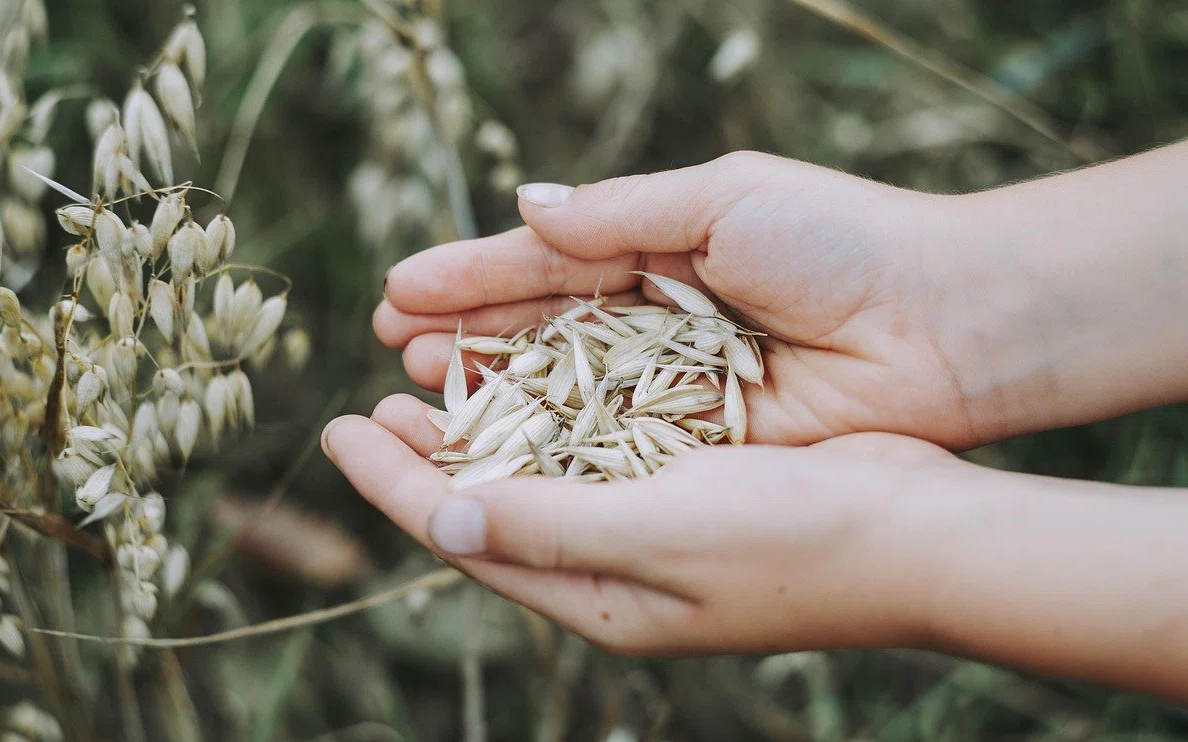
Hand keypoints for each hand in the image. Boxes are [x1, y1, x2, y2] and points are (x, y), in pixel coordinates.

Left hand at [323, 394, 954, 654]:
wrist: (922, 533)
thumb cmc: (797, 541)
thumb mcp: (661, 533)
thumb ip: (548, 526)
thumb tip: (438, 516)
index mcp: (598, 597)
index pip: (466, 536)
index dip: (392, 484)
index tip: (334, 429)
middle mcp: (615, 568)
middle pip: (492, 507)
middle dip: (426, 457)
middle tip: (371, 403)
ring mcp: (653, 529)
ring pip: (540, 474)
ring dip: (483, 428)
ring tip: (430, 383)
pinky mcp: (690, 485)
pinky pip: (595, 449)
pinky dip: (551, 414)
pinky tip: (531, 377)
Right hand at [375, 152, 990, 447]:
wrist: (945, 324)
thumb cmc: (840, 242)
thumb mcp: (722, 200)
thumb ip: (618, 213)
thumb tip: (524, 207)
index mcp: (660, 246)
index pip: (545, 262)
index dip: (472, 276)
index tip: (399, 290)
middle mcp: (656, 318)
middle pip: (541, 329)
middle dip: (468, 334)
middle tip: (393, 346)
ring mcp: (674, 384)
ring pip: (565, 390)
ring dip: (494, 389)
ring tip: (421, 388)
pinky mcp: (700, 441)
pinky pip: (612, 442)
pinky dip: (556, 442)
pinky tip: (496, 443)